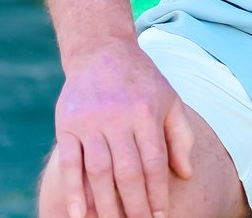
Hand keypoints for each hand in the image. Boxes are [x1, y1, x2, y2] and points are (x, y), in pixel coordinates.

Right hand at [52, 37, 195, 217]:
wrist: (101, 50)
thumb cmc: (141, 80)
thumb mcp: (169, 100)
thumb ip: (180, 137)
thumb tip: (185, 175)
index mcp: (146, 113)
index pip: (153, 163)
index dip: (157, 193)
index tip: (160, 216)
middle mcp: (118, 118)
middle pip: (127, 172)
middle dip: (134, 206)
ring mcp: (90, 122)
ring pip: (99, 172)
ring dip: (106, 205)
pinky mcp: (67, 124)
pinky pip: (70, 163)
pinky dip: (72, 191)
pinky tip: (78, 214)